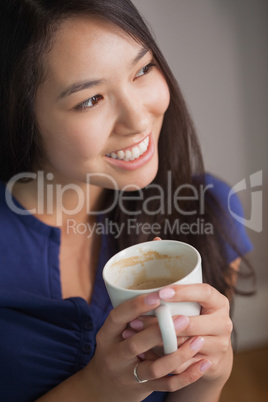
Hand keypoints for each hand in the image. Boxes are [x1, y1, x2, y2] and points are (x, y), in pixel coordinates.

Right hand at [82, 292, 212, 400]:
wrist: (103, 388)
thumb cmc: (115, 349)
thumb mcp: (113, 332)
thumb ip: (131, 315)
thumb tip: (161, 288)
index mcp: (106, 335)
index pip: (117, 317)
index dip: (137, 306)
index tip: (157, 295)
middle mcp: (114, 356)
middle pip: (135, 344)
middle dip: (159, 331)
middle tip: (183, 319)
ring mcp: (128, 375)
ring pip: (155, 368)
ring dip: (178, 354)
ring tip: (199, 340)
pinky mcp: (143, 389)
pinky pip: (167, 385)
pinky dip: (187, 375)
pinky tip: (203, 363)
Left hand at [128, 283, 232, 386]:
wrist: (214, 350)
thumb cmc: (197, 318)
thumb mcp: (195, 304)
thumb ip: (179, 298)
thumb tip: (146, 291)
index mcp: (219, 302)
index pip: (203, 293)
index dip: (182, 292)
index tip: (160, 293)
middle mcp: (223, 323)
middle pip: (191, 324)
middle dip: (162, 323)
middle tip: (136, 320)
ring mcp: (220, 345)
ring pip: (184, 346)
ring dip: (157, 342)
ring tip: (133, 336)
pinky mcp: (212, 364)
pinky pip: (182, 364)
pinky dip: (162, 360)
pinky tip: (143, 353)